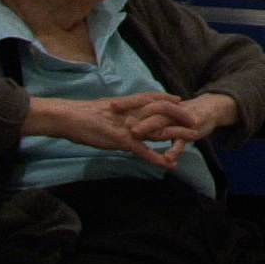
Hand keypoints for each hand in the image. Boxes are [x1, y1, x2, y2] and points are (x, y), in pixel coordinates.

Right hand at [25, 92, 199, 169]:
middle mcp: (131, 114)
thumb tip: (117, 115)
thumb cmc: (81, 115)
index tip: (179, 101)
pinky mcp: (122, 141)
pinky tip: (169, 165)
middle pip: (162, 112)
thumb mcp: (102, 111)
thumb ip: (114, 113)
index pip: (152, 98)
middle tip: (196, 120)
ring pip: (158, 131)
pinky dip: (158, 158)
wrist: (69, 117)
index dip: (167, 100)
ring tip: (194, 138)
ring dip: (177, 135)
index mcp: (126, 105)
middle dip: (180, 116)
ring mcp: (129, 127)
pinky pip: (144, 151)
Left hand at [121, 92, 237, 164]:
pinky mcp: (190, 133)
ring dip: (148, 129)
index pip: (143, 101)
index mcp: (162, 105)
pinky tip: (167, 158)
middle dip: (134, 114)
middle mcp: (169, 111)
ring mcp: (179, 122)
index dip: (128, 103)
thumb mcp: (165, 112)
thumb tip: (127, 119)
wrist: (210, 109)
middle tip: (118, 118)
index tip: (111, 105)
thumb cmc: (182, 113)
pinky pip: (180, 143)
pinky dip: (174, 150)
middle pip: (150, 111)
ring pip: (162, 125)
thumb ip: (149, 115)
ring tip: (135, 134)